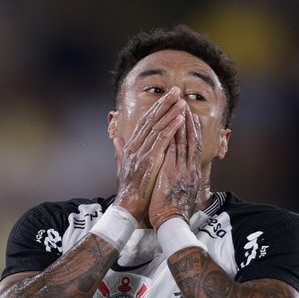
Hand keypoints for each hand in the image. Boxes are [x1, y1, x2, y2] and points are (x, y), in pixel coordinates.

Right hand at [113, 88, 186, 222]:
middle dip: (165, 103)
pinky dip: (172, 127)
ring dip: (171, 112)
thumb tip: (116, 139)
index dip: (156, 108)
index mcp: (132, 146)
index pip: (145, 122)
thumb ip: (120, 151)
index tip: (167, 98)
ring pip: (158, 126)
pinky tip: (181, 119)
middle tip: (177, 91)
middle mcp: (136, 146)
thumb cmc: (129, 189)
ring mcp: (142, 152)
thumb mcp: (123, 166)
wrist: (128, 205)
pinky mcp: (150, 160)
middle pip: (152, 119)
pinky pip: (162, 140)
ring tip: (182, 101)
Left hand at [148, 104, 203, 228]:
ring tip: (180, 108)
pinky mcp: (173, 171)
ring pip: (184, 142)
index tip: (190, 119)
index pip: (194, 149)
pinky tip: (170, 124)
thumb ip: (186, 184)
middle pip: (191, 141)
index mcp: (192, 174)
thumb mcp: (185, 195)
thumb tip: (188, 182)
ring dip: (182, 124)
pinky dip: (173, 136)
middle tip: (186, 106)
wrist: (173, 223)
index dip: (192, 132)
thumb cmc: (177, 213)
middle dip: (189, 122)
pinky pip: (173, 149)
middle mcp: (190, 169)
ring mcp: (183, 169)